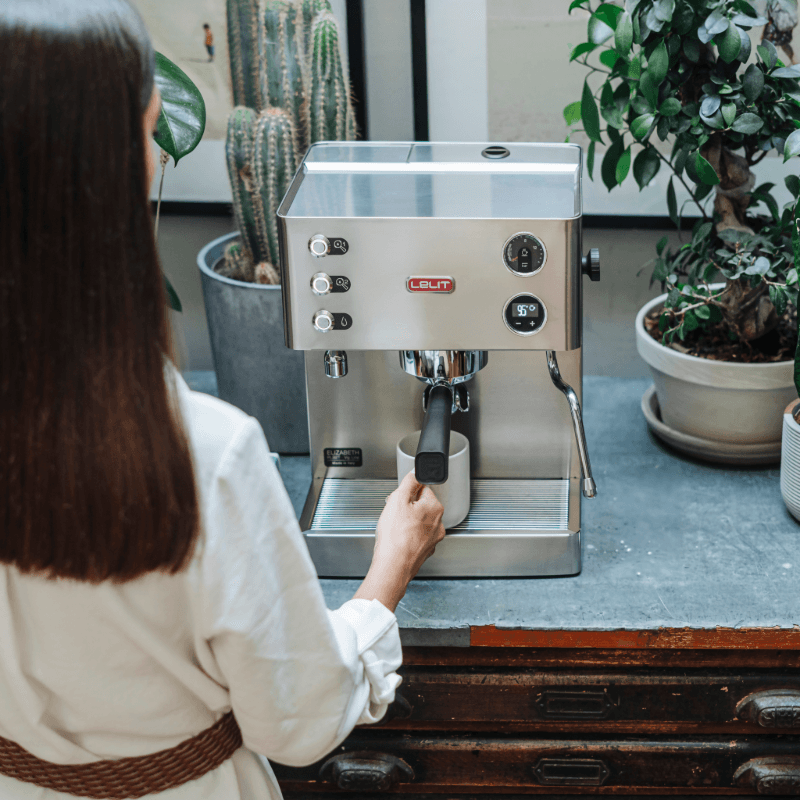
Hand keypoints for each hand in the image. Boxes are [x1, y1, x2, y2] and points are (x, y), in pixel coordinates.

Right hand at [352, 472, 444, 610]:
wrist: (393, 567)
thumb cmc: (395, 536)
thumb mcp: (398, 499)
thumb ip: (409, 482)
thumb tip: (416, 472)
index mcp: (435, 507)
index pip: (423, 490)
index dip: (407, 493)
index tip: (398, 500)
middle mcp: (438, 524)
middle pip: (421, 506)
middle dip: (407, 508)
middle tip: (393, 514)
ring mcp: (433, 539)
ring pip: (419, 523)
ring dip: (407, 522)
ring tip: (393, 529)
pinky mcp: (425, 551)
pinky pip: (416, 537)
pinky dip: (407, 536)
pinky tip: (397, 540)